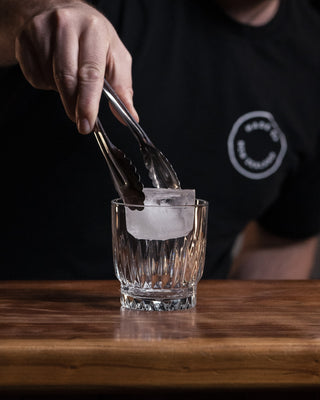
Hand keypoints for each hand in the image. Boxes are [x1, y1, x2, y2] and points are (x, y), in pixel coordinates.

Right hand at [15, 1, 137, 133]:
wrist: (59, 10)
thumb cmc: (92, 36)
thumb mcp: (115, 55)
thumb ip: (123, 87)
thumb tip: (129, 116)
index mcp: (93, 29)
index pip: (90, 73)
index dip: (88, 103)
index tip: (88, 123)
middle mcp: (65, 26)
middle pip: (67, 79)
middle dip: (74, 106)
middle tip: (82, 121)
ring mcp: (41, 31)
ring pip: (50, 80)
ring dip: (62, 92)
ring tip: (71, 80)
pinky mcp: (24, 40)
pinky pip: (35, 77)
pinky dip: (46, 84)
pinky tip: (54, 71)